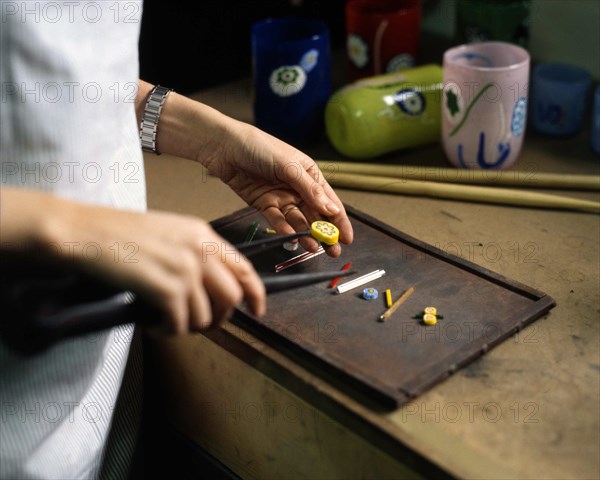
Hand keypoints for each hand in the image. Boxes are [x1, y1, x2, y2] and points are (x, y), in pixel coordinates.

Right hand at [1, 188, 264, 333]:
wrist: (87, 232)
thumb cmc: (120, 232)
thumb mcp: (170, 232)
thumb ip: (196, 252)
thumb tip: (211, 285)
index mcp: (204, 234)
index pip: (244, 269)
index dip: (256, 294)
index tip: (257, 310)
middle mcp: (200, 251)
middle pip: (231, 298)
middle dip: (219, 318)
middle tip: (200, 324)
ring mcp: (185, 270)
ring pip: (206, 316)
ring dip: (187, 326)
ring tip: (166, 321)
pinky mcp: (167, 290)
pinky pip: (180, 325)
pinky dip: (166, 331)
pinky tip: (152, 324)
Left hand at [199, 122, 353, 255]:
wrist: (225, 146)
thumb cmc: (258, 146)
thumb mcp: (289, 166)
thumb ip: (309, 189)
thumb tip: (331, 209)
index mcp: (309, 174)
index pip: (329, 201)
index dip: (340, 220)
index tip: (347, 238)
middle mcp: (297, 187)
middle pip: (315, 215)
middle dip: (325, 233)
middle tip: (333, 250)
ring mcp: (281, 197)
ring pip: (297, 220)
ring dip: (306, 234)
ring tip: (313, 248)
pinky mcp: (264, 204)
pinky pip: (276, 220)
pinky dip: (283, 228)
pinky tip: (291, 236)